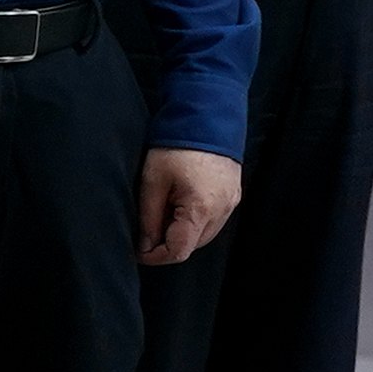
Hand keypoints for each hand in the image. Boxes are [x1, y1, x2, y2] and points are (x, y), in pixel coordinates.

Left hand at [137, 150, 241, 266]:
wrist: (207, 115)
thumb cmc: (176, 145)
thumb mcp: (152, 181)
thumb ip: (149, 218)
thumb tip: (145, 246)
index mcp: (200, 209)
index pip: (179, 251)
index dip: (155, 256)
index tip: (138, 250)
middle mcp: (221, 210)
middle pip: (192, 245)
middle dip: (168, 242)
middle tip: (148, 224)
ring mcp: (231, 203)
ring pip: (203, 234)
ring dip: (183, 231)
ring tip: (165, 208)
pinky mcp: (234, 195)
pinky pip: (213, 219)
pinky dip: (196, 219)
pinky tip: (181, 201)